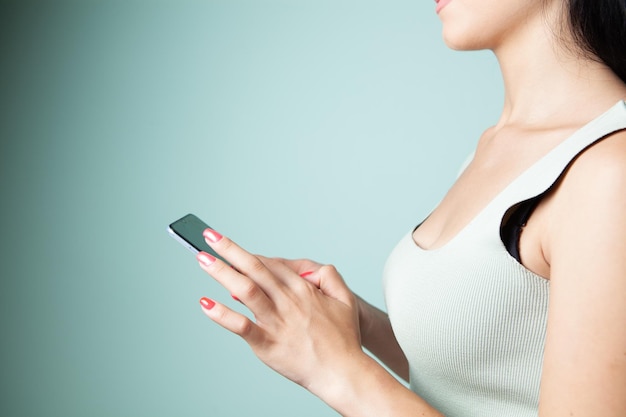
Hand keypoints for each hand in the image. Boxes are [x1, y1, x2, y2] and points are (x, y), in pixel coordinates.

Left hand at [195, 228, 362, 395]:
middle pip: (254, 269)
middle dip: (230, 250)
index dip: (251, 257)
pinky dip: (222, 315)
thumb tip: (312, 268)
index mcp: (303, 289)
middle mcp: (287, 301)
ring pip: (245, 290)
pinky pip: (242, 326)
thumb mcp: (345, 300)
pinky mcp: (267, 344)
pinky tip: (206, 304)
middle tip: (209, 237)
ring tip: (202, 258)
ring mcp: (276, 322)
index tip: (235, 253)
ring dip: (222, 272)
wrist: (343, 373)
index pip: (271, 265)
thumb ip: (330, 277)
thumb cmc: (344, 339)